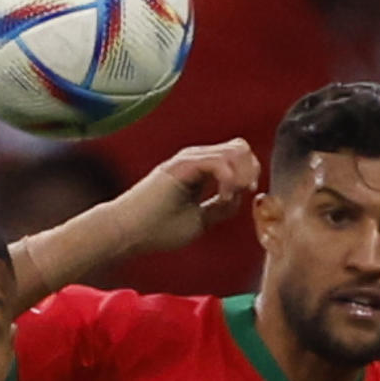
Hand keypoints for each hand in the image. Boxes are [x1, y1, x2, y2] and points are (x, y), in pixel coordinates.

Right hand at [119, 138, 259, 255]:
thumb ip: (220, 207)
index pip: (237, 156)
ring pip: (234, 150)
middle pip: (240, 148)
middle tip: (243, 194)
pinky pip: (218, 162)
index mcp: (200, 169)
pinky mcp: (182, 166)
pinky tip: (224, 197)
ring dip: (242, 175)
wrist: (129, 232)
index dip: (249, 173)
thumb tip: (239, 198)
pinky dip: (229, 180)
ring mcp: (188, 160)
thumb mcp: (200, 219)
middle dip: (250, 170)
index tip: (246, 195)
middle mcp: (195, 159)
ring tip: (231, 197)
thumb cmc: (157, 229)